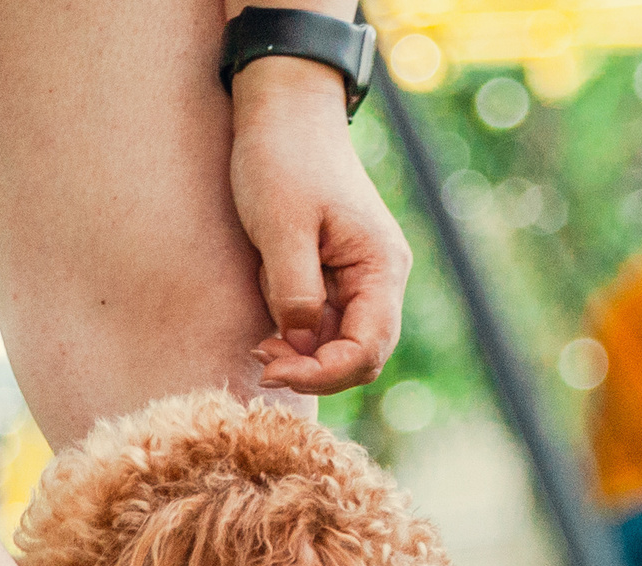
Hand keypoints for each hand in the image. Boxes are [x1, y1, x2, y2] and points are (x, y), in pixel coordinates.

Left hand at [228, 56, 410, 394]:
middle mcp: (379, 280)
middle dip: (312, 371)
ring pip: (337, 347)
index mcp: (381, 267)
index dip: (323, 373)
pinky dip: (294, 335)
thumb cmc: (284, 160)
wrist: (284, 115)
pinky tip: (267, 321)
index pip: (368, 350)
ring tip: (261, 337)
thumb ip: (295, 291)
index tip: (273, 369)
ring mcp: (357, 282)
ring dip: (300, 356)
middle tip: (262, 360)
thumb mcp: (282, 227)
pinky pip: (321, 326)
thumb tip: (301, 343)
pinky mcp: (334, 280)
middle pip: (359, 358)